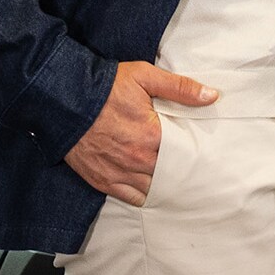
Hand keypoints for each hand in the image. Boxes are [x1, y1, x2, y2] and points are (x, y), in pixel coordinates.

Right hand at [64, 61, 216, 205]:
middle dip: (182, 171)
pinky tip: (153, 190)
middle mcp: (136, 159)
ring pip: (152, 188)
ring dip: (164, 185)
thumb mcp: (145, 77)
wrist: (62, 100)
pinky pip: (129, 197)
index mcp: (151, 136)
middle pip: (171, 174)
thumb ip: (181, 88)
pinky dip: (143, 195)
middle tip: (196, 170)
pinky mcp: (101, 180)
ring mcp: (118, 172)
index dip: (196, 153)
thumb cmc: (106, 87)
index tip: (206, 153)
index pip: (186, 153)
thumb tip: (212, 96)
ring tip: (178, 181)